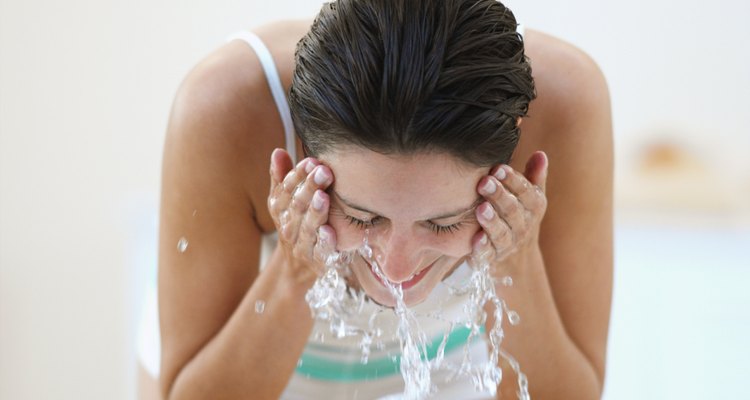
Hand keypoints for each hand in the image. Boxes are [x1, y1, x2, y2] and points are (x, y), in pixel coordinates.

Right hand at [267, 148, 337, 285]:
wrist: (297, 269)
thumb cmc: (296, 225)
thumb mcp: (286, 203)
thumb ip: (282, 178)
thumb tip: (278, 151)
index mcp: (280, 210)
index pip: (286, 190)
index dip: (297, 175)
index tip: (311, 161)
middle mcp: (288, 227)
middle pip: (297, 206)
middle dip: (309, 187)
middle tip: (323, 171)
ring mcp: (302, 245)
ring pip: (307, 227)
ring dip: (315, 212)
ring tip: (323, 196)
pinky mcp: (317, 261)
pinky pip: (320, 252)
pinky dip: (324, 242)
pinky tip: (330, 231)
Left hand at [471, 151, 548, 267]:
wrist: (515, 260)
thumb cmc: (518, 217)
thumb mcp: (529, 199)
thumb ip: (533, 177)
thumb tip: (540, 154)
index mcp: (533, 208)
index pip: (526, 193)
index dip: (513, 181)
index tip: (499, 168)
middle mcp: (523, 227)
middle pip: (513, 211)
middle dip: (499, 196)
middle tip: (484, 182)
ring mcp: (508, 244)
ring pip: (502, 233)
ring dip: (492, 221)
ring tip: (480, 208)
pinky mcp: (492, 259)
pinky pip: (489, 254)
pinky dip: (483, 248)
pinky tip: (475, 238)